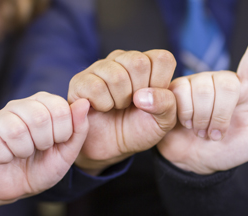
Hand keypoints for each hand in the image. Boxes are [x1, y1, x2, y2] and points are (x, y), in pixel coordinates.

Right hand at [0, 92, 89, 199]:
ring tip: (23, 153)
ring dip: (24, 151)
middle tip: (40, 148)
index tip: (57, 141)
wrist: (18, 184)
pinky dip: (5, 158)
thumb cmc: (45, 164)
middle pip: (38, 116)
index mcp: (44, 103)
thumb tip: (84, 102)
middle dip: (44, 142)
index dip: (63, 132)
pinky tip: (6, 157)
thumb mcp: (68, 151)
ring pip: (15, 130)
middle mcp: (20, 105)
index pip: (60, 107)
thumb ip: (79, 128)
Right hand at [68, 50, 176, 172]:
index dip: (160, 83)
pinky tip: (102, 107)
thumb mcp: (163, 122)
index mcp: (148, 63)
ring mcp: (100, 67)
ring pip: (116, 76)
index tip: (152, 99)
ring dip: (119, 101)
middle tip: (132, 104)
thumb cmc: (139, 129)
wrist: (112, 147)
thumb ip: (167, 104)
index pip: (162, 58)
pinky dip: (103, 105)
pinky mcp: (80, 80)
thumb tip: (142, 95)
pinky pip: (95, 87)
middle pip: (138, 63)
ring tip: (117, 106)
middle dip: (138, 92)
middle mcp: (123, 59)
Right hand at [157, 9, 247, 174]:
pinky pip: (181, 92)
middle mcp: (220, 82)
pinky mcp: (176, 89)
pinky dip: (185, 113)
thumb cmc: (224, 152)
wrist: (191, 161)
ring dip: (201, 118)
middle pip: (227, 83)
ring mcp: (198, 83)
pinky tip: (184, 121)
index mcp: (244, 92)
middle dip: (220, 115)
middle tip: (213, 133)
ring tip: (198, 129)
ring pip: (203, 88)